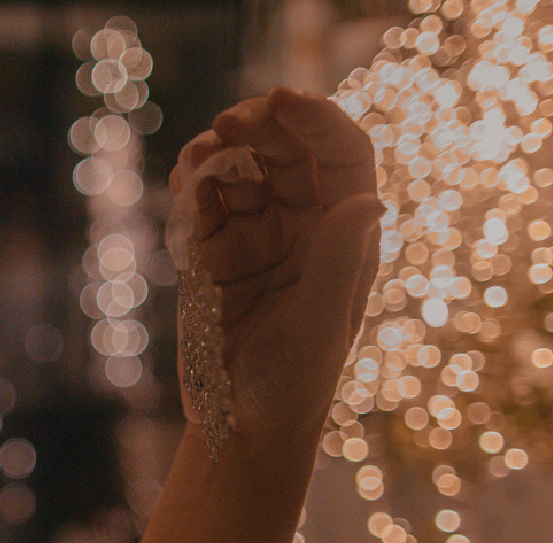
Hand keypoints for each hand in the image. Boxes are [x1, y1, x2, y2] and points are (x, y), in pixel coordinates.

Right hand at [170, 88, 381, 450]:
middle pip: (291, 151)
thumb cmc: (294, 387)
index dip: (316, 119)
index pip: (343, 156)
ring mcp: (262, 240)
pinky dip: (196, 186)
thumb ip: (337, 261)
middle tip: (226, 125)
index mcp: (346, 239)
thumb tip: (367, 202)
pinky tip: (185, 189)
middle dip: (261, 127)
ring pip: (246, 169)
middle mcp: (309, 231)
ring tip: (196, 162)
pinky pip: (209, 202)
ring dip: (221, 153)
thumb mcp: (318, 325)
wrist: (241, 431)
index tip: (278, 100)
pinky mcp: (220, 256)